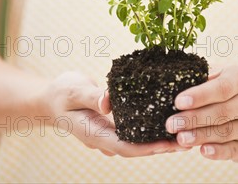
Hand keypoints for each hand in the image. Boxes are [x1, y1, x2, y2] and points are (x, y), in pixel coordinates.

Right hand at [42, 71, 186, 156]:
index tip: (171, 144)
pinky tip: (165, 118)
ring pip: (137, 141)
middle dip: (162, 146)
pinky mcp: (112, 124)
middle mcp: (104, 137)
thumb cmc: (60, 93)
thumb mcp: (74, 90)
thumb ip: (92, 96)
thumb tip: (109, 102)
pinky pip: (134, 130)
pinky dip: (150, 127)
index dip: (149, 148)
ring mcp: (108, 132)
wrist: (49, 99)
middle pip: (137, 148)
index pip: (126, 147)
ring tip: (185, 130)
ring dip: (159, 139)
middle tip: (188, 138)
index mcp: (95, 134)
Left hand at [165, 65, 237, 161]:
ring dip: (200, 136)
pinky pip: (234, 150)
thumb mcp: (229, 73)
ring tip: (180, 138)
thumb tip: (178, 83)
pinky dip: (218, 152)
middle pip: (220, 113)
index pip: (220, 89)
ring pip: (225, 133)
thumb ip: (207, 78)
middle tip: (170, 124)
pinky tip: (202, 150)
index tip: (178, 101)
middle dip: (193, 119)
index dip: (199, 96)